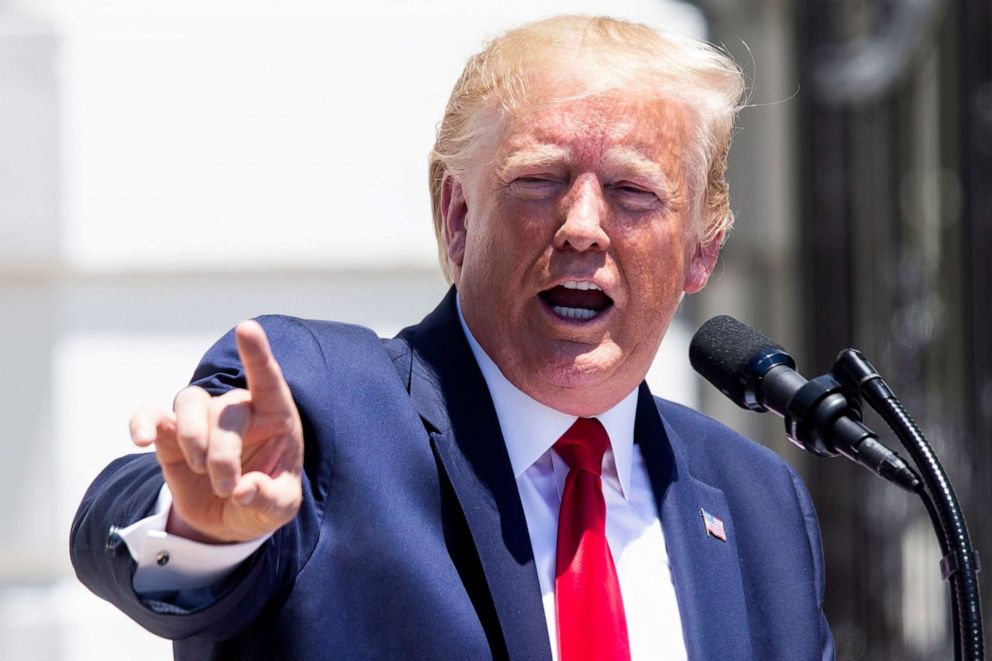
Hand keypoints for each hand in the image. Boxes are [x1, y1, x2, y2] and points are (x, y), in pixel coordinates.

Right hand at [129, 321, 302, 542]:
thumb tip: (243, 490)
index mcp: (276, 416)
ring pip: (190, 403)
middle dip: (224, 453)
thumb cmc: (265, 500)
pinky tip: (142, 440)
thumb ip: (270, 498)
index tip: (247, 327)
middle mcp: (239, 408)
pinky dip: (143, 422)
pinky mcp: (171, 434)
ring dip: (192, 437)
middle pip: (227, 412)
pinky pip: (153, 415)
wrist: (231, 519)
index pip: (267, 379)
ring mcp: (204, 418)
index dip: (257, 354)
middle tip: (226, 487)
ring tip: (199, 468)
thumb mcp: (280, 509)